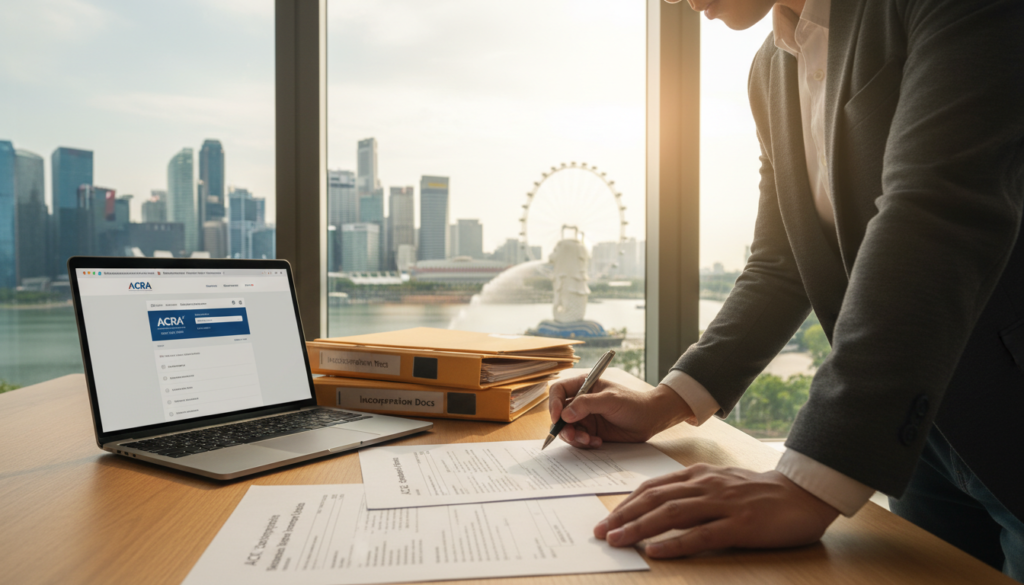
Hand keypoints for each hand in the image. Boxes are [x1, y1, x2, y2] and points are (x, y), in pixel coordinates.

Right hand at [548, 376, 692, 447]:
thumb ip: (587, 404)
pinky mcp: (591, 432)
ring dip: (574, 437)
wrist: (650, 419)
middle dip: (563, 427)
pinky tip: (598, 442)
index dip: (554, 404)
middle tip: (572, 436)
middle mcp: (580, 402)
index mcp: (583, 386)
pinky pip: (579, 440)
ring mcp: (585, 418)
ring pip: (567, 429)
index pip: (558, 391)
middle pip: (559, 414)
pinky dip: (584, 443)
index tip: (557, 417)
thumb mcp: (610, 400)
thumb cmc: (633, 403)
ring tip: (589, 440)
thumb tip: (565, 415)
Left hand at [594, 464, 839, 557]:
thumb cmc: (761, 493)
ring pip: (672, 514)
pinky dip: (675, 544)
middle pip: (655, 499)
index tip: (606, 517)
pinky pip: (701, 535)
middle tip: (600, 531)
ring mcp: (722, 505)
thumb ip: (693, 491)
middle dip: (623, 515)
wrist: (803, 495)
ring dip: (639, 527)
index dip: (627, 502)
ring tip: (617, 540)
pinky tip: (656, 551)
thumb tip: (661, 507)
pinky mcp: (740, 525)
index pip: (654, 487)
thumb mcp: (721, 484)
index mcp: (699, 475)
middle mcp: (706, 486)